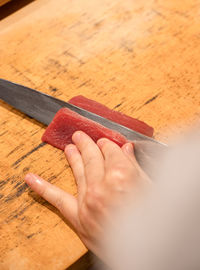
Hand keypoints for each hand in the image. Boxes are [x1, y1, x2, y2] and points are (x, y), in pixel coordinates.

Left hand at [25, 131, 150, 257]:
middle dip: (86, 144)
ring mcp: (87, 200)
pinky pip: (57, 199)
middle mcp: (102, 185)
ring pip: (78, 170)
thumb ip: (135, 167)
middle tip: (80, 136)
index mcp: (122, 175)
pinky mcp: (78, 217)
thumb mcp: (152, 189)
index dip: (108, 145)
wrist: (146, 252)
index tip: (105, 142)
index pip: (111, 151)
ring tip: (68, 148)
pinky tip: (31, 179)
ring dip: (72, 157)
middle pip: (92, 157)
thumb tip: (126, 149)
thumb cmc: (153, 222)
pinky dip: (42, 188)